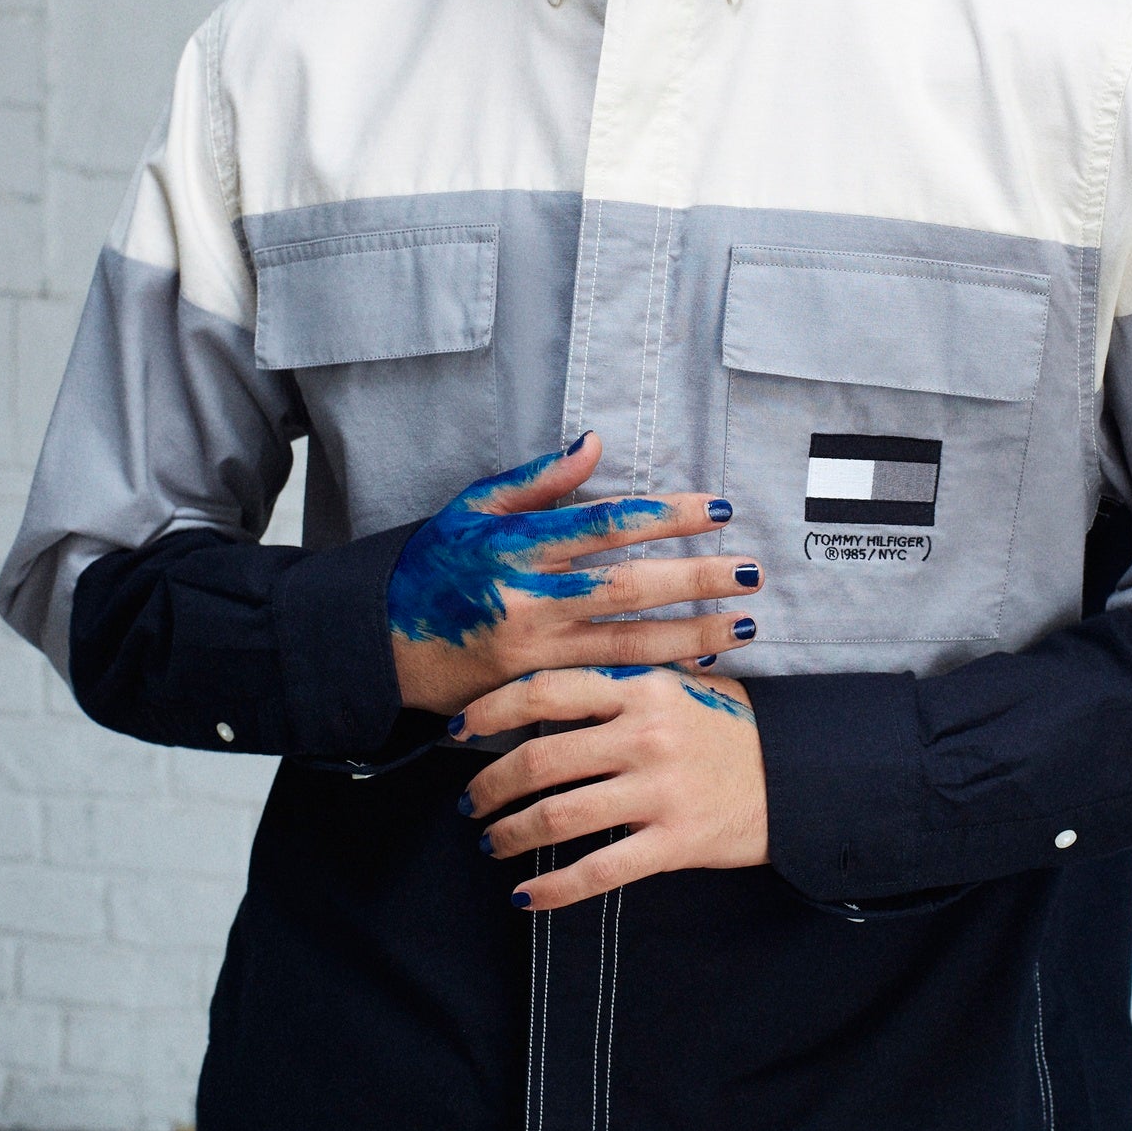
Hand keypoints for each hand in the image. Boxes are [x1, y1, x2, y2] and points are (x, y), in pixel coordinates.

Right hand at [388, 433, 762, 716]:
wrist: (380, 645)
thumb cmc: (432, 569)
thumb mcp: (472, 510)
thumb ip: (537, 481)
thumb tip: (594, 443)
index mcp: (515, 546)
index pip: (605, 525)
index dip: (665, 516)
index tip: (716, 510)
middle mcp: (528, 599)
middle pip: (628, 588)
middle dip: (695, 580)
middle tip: (751, 570)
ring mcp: (534, 650)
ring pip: (628, 643)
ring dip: (694, 634)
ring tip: (748, 625)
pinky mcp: (536, 687)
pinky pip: (608, 680)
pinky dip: (658, 672)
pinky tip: (702, 664)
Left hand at [454, 663, 768, 910]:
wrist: (798, 776)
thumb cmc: (731, 728)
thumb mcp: (679, 687)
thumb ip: (618, 688)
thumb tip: (540, 699)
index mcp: (640, 687)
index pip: (545, 690)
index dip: (492, 708)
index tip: (460, 727)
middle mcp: (643, 735)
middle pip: (539, 759)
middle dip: (490, 785)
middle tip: (469, 802)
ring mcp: (658, 791)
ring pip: (558, 816)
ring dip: (511, 833)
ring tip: (492, 841)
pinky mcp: (674, 843)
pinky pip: (598, 870)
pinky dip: (552, 888)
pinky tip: (524, 897)